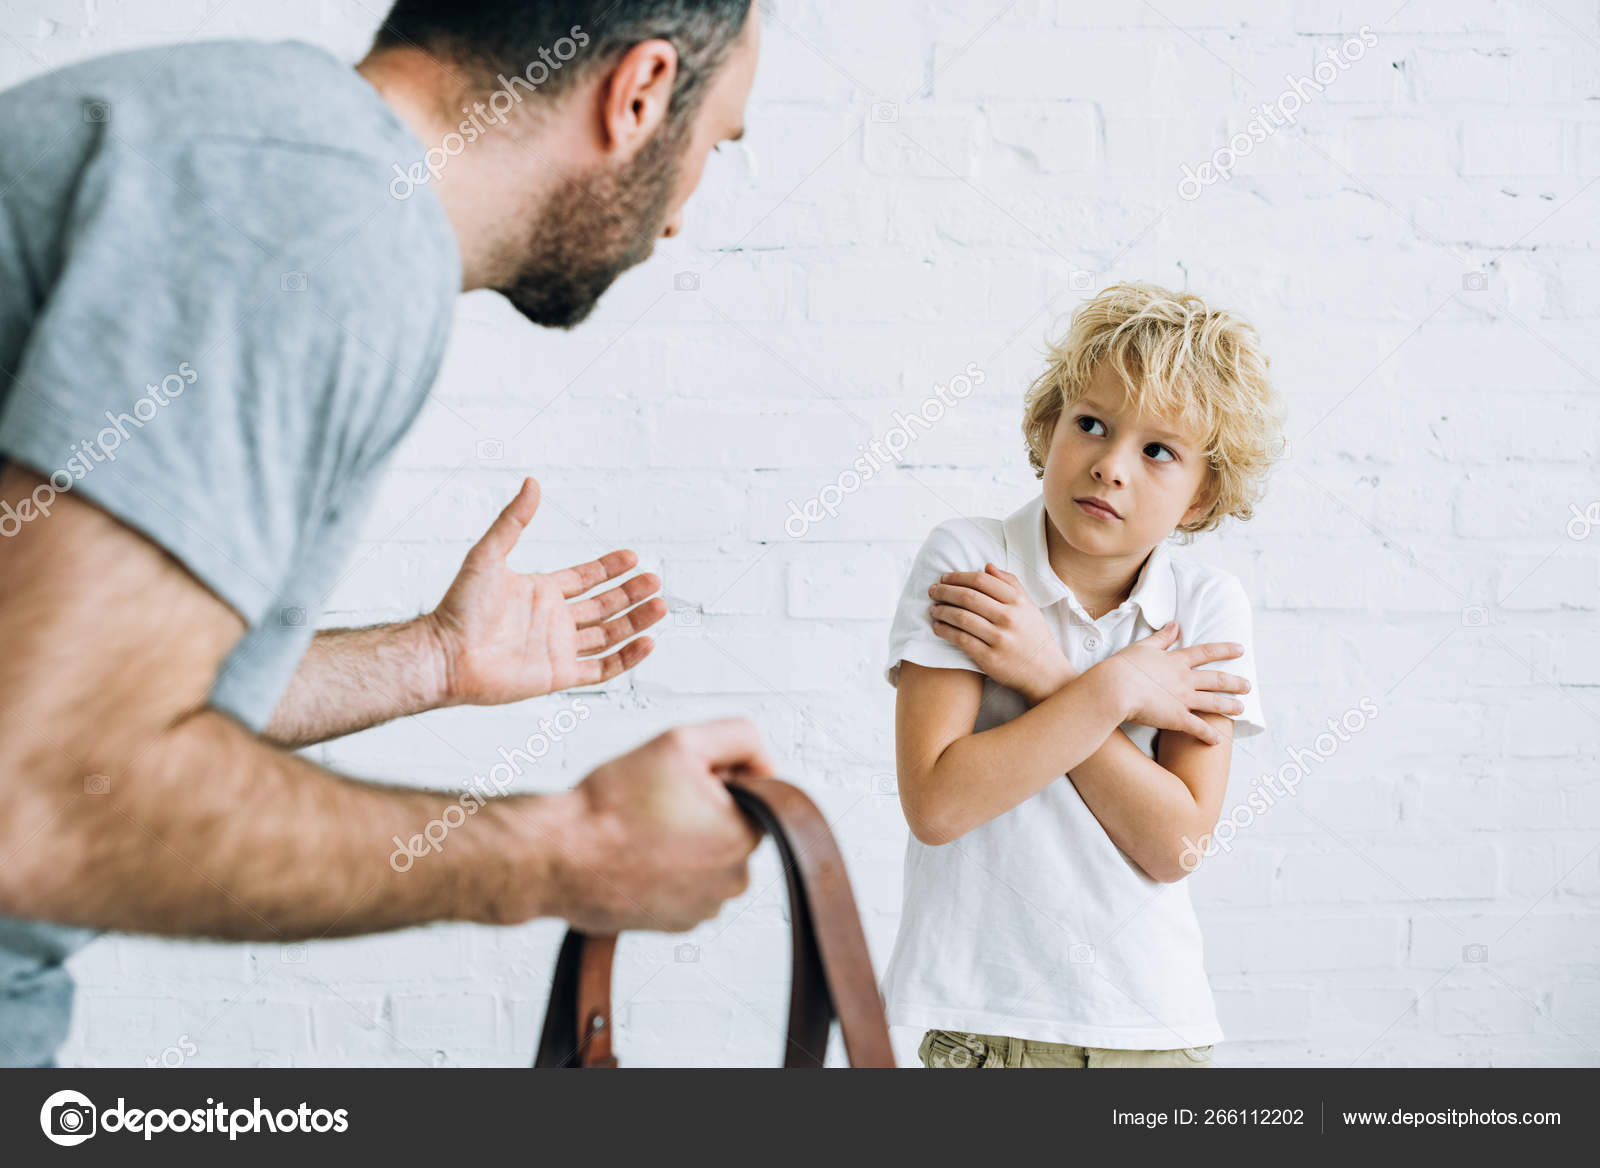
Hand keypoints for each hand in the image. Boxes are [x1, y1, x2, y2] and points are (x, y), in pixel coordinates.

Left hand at [425, 478, 665, 705]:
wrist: (446, 655)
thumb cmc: (459, 606)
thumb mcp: (488, 555)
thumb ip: (513, 521)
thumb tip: (532, 483)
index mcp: (541, 592)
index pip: (585, 579)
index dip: (609, 569)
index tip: (633, 557)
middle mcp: (553, 621)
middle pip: (604, 606)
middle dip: (631, 594)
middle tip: (655, 581)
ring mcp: (558, 649)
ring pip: (609, 635)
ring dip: (635, 622)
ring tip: (660, 607)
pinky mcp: (559, 676)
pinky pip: (601, 668)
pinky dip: (626, 658)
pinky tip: (647, 643)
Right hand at [544, 719, 770, 932]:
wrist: (558, 858)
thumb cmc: (613, 806)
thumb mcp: (683, 743)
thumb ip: (739, 738)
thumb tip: (765, 763)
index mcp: (745, 837)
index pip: (752, 795)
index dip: (715, 778)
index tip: (678, 781)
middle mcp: (733, 880)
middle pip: (730, 827)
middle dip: (701, 811)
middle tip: (654, 803)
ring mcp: (703, 908)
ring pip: (705, 857)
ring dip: (682, 841)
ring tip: (640, 831)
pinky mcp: (674, 925)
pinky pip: (682, 885)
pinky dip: (663, 870)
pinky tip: (634, 856)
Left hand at [928, 563, 1075, 703]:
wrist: (1046, 674)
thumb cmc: (1034, 637)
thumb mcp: (1029, 607)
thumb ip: (1011, 584)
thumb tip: (987, 566)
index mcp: (1018, 601)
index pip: (981, 580)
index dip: (958, 576)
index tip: (945, 578)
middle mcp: (1009, 617)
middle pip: (968, 596)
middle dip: (945, 591)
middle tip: (932, 591)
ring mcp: (999, 638)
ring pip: (961, 617)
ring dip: (941, 610)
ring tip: (933, 609)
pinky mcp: (990, 658)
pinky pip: (961, 640)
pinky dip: (945, 631)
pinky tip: (938, 627)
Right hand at [1099, 620, 1248, 745]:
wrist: (1115, 688)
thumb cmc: (1124, 666)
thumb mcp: (1143, 646)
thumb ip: (1161, 637)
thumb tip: (1175, 625)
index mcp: (1176, 661)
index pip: (1206, 653)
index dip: (1225, 650)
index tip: (1240, 650)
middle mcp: (1185, 679)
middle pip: (1216, 680)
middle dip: (1234, 682)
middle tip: (1248, 686)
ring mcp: (1183, 699)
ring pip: (1213, 703)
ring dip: (1229, 706)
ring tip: (1241, 709)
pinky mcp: (1176, 718)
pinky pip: (1198, 728)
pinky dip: (1209, 735)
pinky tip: (1218, 740)